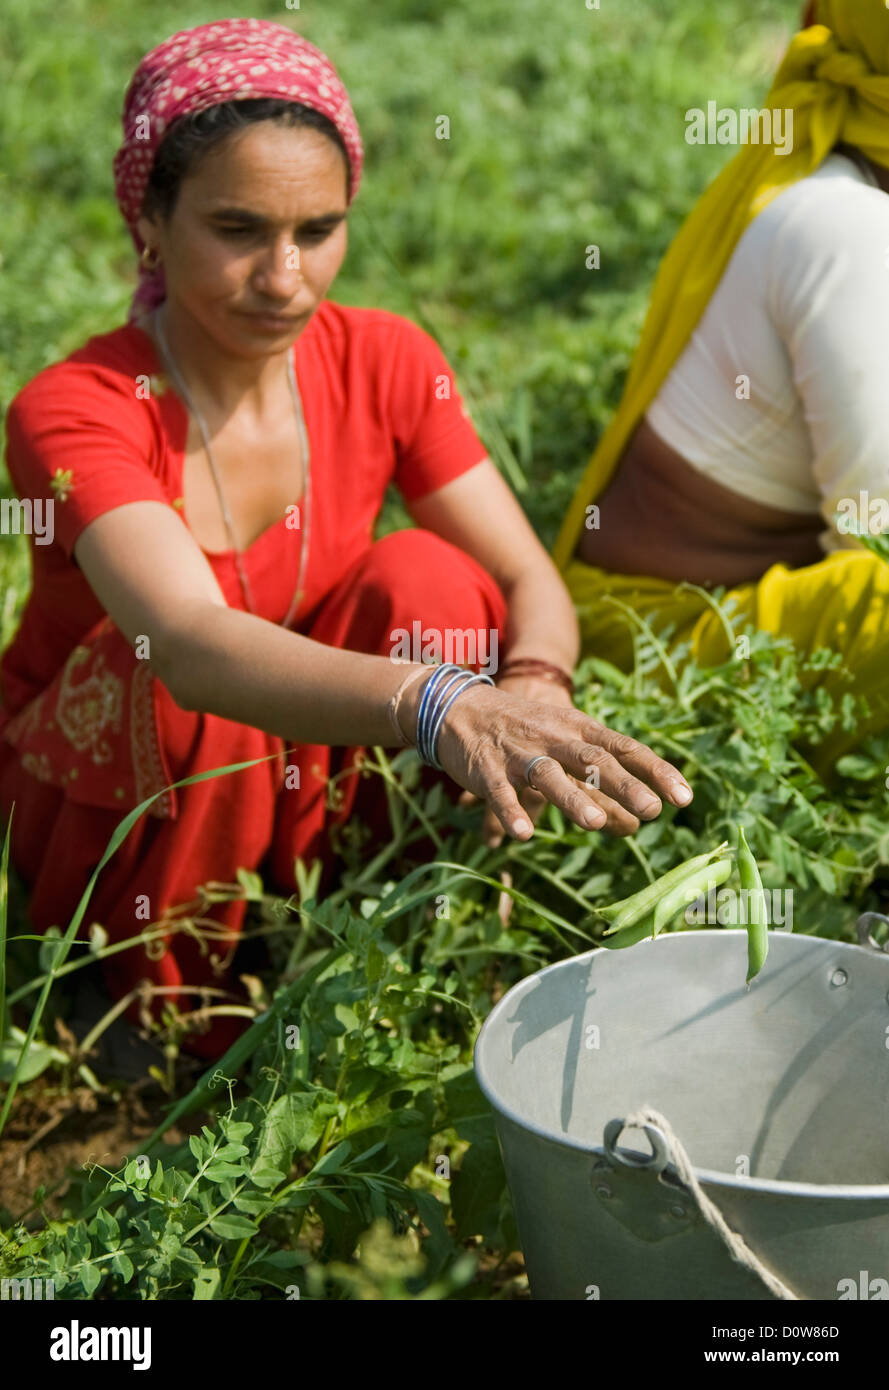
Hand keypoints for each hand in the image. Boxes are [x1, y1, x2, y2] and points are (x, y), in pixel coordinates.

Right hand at [403, 677, 692, 844]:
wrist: (457, 706)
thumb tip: (636, 823)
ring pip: (549, 775)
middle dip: (623, 785)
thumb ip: (598, 782)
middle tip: (652, 810)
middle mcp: (554, 738)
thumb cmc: (523, 730)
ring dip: (572, 798)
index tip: (684, 797)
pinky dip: (510, 812)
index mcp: (578, 729)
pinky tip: (523, 834)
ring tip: (596, 824)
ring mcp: (519, 753)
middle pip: (594, 760)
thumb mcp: (565, 741)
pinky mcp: (486, 769)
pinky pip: (500, 791)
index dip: (656, 771)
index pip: (625, 748)